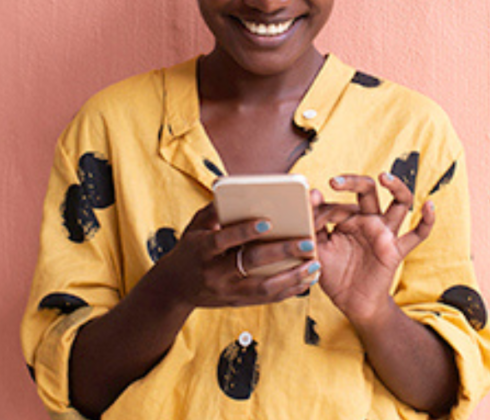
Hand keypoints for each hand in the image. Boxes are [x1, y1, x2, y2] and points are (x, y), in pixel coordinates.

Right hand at [153, 203, 319, 308]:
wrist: (175, 288)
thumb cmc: (191, 249)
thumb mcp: (195, 226)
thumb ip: (214, 209)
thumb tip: (233, 187)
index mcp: (202, 249)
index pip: (224, 239)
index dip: (245, 231)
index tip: (268, 222)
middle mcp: (214, 272)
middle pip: (251, 263)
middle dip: (282, 252)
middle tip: (308, 242)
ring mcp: (227, 290)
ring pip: (264, 288)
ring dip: (292, 277)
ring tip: (314, 265)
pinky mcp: (238, 302)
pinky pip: (267, 298)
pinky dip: (289, 290)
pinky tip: (307, 279)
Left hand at [311, 173, 434, 323]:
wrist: (352, 304)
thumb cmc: (335, 275)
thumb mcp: (318, 249)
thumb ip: (313, 225)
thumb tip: (312, 195)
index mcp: (348, 219)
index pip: (336, 205)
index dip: (320, 212)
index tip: (308, 224)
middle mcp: (369, 221)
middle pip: (367, 191)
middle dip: (353, 182)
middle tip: (334, 182)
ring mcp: (385, 234)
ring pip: (399, 203)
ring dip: (396, 187)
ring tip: (384, 177)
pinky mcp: (396, 250)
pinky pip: (417, 235)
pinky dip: (427, 221)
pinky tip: (429, 206)